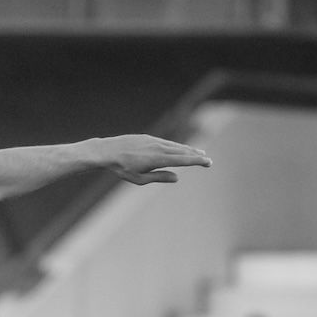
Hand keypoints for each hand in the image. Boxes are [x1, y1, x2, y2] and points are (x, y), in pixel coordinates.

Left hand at [95, 135, 211, 185]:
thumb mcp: (140, 179)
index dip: (196, 161)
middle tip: (209, 161)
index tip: (208, 162)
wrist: (107, 151)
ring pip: (175, 146)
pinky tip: (180, 149)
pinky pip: (166, 142)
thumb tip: (177, 177)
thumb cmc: (122, 169)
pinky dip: (176, 146)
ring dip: (188, 150)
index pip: (182, 160)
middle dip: (196, 156)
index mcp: (157, 159)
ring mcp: (154, 141)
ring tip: (199, 153)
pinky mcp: (149, 138)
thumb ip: (159, 177)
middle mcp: (158, 147)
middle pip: (182, 152)